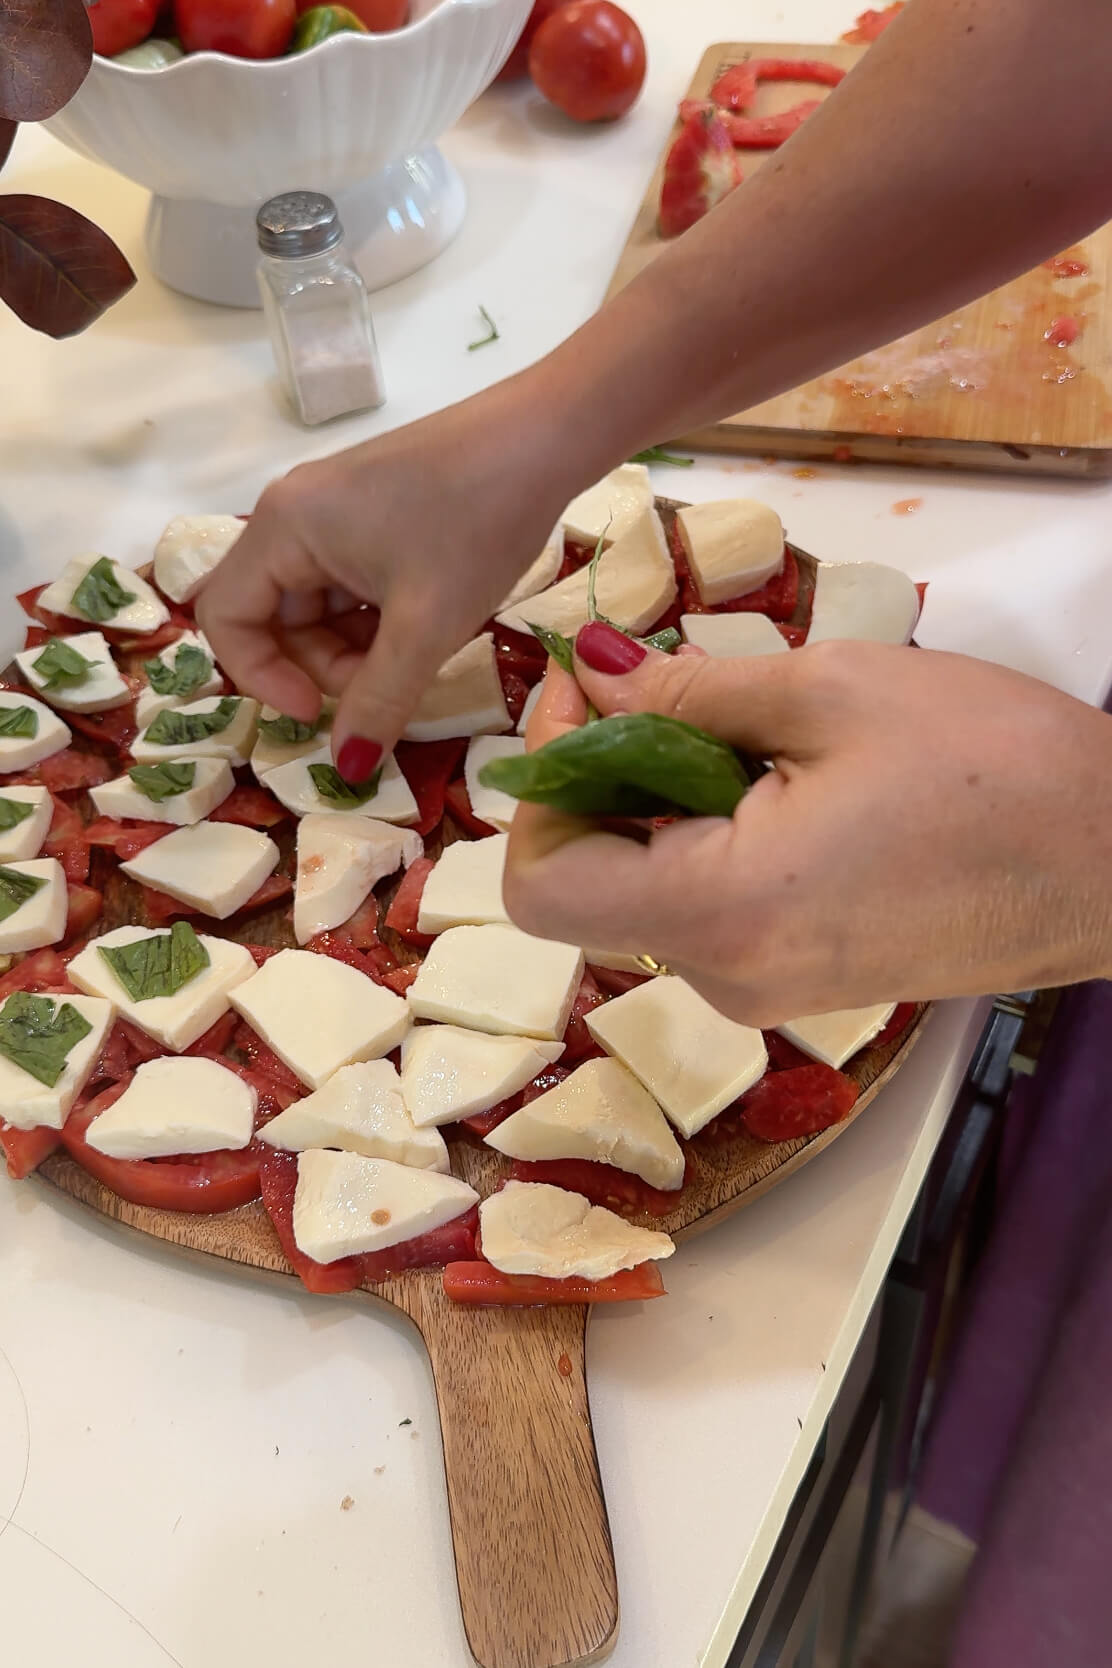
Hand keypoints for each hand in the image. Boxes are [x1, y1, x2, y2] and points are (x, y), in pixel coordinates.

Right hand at [196, 380, 581, 780]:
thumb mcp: (426, 626)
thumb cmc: (478, 523)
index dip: (262, 678)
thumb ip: (379, 701)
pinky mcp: (372, 512)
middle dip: (324, 665)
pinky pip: (351, 584)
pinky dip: (379, 618)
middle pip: (274, 617)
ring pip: (318, 607)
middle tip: (390, 684)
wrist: (547, 437)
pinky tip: (429, 622)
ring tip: (422, 646)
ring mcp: (334, 511)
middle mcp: (293, 513)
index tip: (320, 711)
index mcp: (283, 527)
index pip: (224, 618)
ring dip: (357, 647)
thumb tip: (347, 770)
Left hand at [505, 626, 1111, 1023]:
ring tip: (753, 731)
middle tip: (670, 688)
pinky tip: (785, 782)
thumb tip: (590, 673)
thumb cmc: (998, 768)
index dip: (543, 780)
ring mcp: (769, 991)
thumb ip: (687, 690)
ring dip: (664, 805)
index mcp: (723, 911)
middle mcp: (728, 977)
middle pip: (590, 888)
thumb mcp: (832, 692)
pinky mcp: (806, 983)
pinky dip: (712, 841)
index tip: (587, 691)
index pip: (540, 883)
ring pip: (650, 896)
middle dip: (604, 781)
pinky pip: (713, 912)